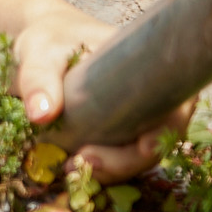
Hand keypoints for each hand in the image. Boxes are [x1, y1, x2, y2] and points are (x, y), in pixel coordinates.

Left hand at [13, 13, 192, 182]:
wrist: (37, 50)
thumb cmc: (49, 41)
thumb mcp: (41, 51)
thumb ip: (39, 79)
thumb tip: (41, 115)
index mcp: (152, 71)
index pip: (175, 108)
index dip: (167, 131)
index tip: (145, 147)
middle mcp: (153, 101)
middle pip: (156, 141)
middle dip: (126, 160)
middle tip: (86, 163)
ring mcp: (136, 122)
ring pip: (135, 157)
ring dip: (109, 170)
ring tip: (71, 169)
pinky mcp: (116, 137)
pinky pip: (116, 160)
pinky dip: (97, 169)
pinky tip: (71, 169)